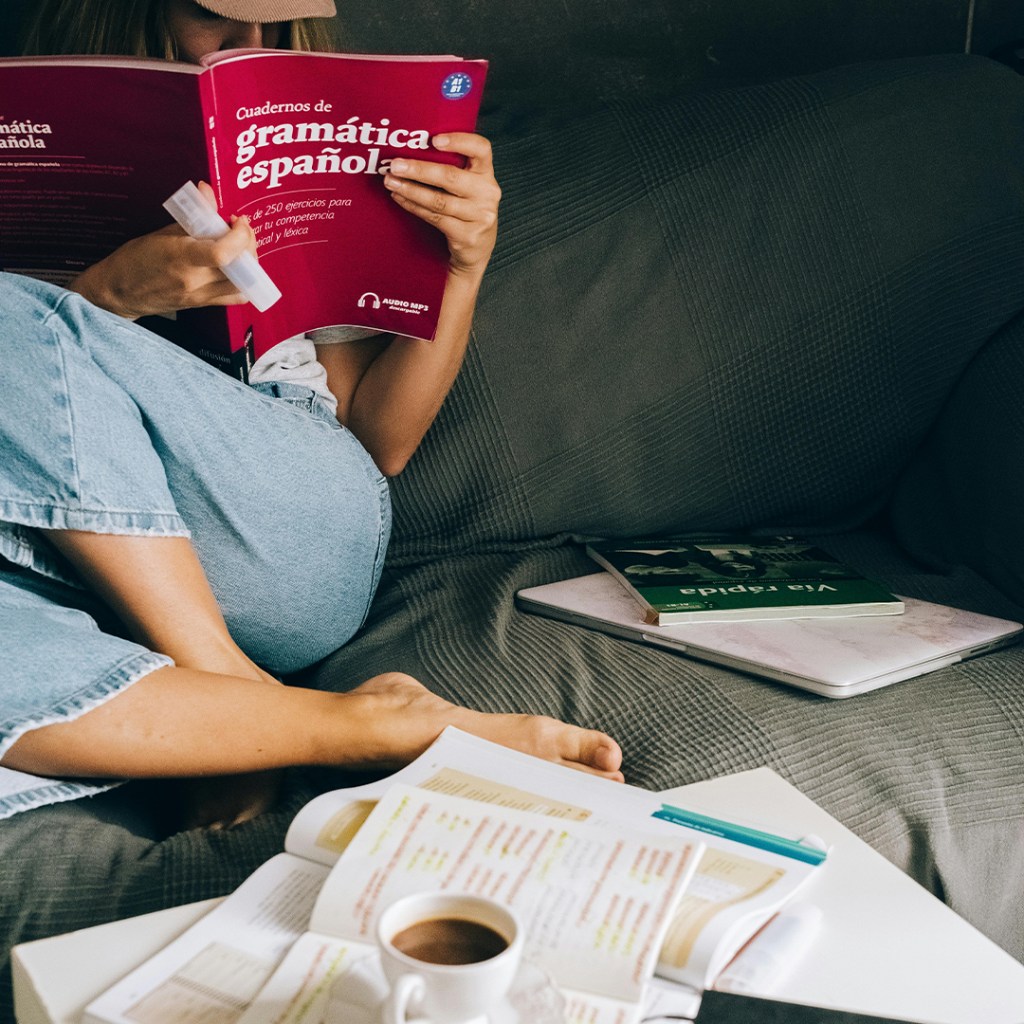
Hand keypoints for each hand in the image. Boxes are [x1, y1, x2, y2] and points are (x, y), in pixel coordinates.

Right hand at [70, 182, 257, 319]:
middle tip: (240, 231)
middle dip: (248, 245)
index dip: (240, 236)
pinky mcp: (204, 305)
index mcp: (182, 258)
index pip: (223, 253)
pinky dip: (244, 282)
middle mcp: (195, 281)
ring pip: (243, 284)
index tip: (238, 222)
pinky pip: (236, 297)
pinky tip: (236, 267)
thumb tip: (207, 191)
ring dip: (250, 264)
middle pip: (241, 268)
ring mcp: (201, 296)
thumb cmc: (136, 260)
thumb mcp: (161, 232)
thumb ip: (192, 216)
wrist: (120, 292)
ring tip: (239, 248)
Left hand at [383, 133, 500, 280]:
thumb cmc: (466, 211)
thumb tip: (413, 149)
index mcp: (487, 175)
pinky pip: (435, 218)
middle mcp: (487, 194)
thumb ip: (454, 168)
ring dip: (411, 190)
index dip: (460, 141)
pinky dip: (414, 207)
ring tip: (391, 182)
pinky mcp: (467, 236)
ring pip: (439, 200)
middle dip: (419, 170)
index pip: (481, 149)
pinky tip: (400, 198)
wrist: (477, 251)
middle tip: (395, 165)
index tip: (434, 140)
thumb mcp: (469, 187)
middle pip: (450, 177)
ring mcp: (480, 216)